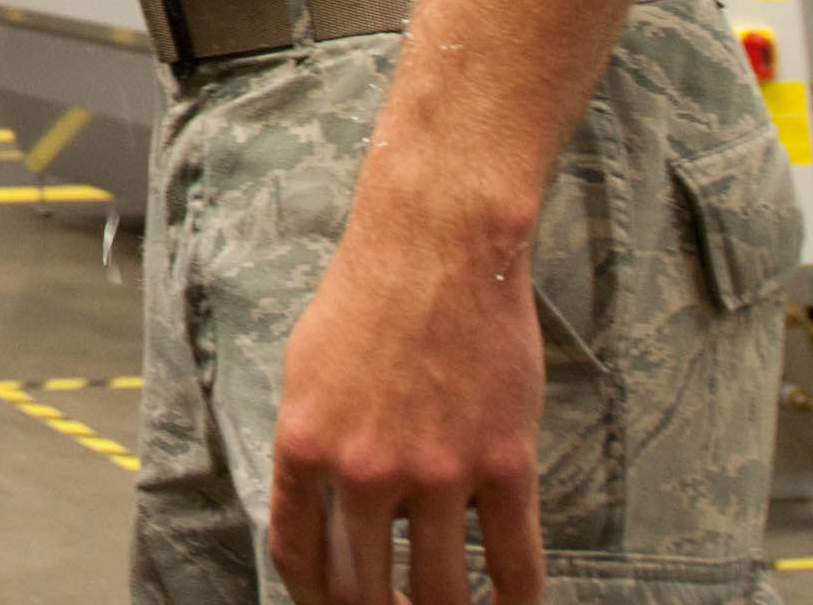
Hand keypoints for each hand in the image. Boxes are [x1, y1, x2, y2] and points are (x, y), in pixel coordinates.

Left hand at [266, 211, 547, 604]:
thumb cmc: (371, 295)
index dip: (315, 600)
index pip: (298, 557)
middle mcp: (362, 470)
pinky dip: (514, 602)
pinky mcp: (503, 464)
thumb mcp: (306, 370)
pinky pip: (513, 564)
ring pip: (439, 592)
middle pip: (364, 591)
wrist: (440, 244)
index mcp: (304, 444)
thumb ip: (311, 446)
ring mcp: (435, 472)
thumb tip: (318, 512)